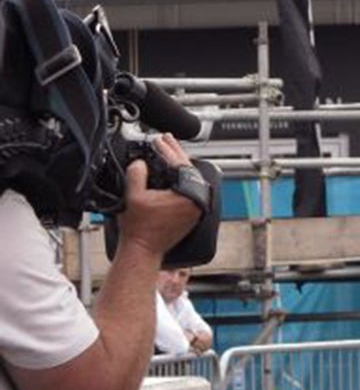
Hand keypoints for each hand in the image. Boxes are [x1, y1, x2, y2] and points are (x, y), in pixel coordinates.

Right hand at [118, 138, 201, 255]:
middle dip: (176, 152)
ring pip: (191, 180)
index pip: (181, 166)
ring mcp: (196, 210)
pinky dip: (181, 178)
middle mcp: (198, 204)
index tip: (159, 140)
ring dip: (179, 164)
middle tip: (166, 139)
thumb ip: (136, 173)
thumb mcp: (132, 195)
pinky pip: (189, 190)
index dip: (168, 150)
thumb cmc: (139, 228)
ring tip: (169, 150)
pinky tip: (173, 170)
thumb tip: (140, 162)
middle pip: (190, 171)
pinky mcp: (192, 214)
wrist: (143, 249)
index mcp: (188, 198)